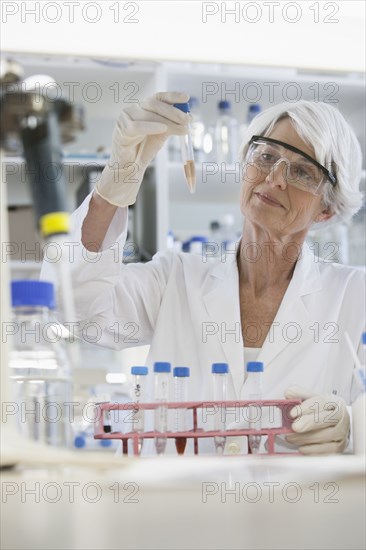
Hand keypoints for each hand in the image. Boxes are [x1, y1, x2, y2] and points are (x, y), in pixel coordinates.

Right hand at [95, 91, 189, 206]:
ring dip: (167, 122)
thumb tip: (189, 117)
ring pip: (148, 115)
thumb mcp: (162, 134)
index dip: (172, 96)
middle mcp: (134, 109)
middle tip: (187, 120)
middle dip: (173, 112)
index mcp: (144, 108)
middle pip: (154, 104)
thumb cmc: (144, 148)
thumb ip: (172, 124)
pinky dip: (151, 127)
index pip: (158, 97)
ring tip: (181, 129)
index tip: (186, 98)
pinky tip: (162, 129)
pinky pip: (137, 126)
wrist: (131, 165)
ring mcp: (126, 117)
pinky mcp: (122, 129)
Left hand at [285, 386, 349, 454]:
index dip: (306, 407)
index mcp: (334, 402)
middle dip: (308, 423)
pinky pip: (326, 450)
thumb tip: (288, 393)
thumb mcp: (311, 398)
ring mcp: (342, 433)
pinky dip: (312, 450)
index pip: (322, 402)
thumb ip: (299, 393)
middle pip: (325, 419)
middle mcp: (341, 417)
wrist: (336, 423)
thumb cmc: (321, 411)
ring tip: (290, 437)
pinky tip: (300, 447)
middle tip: (294, 427)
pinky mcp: (339, 447)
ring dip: (305, 438)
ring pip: (325, 436)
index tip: (292, 413)